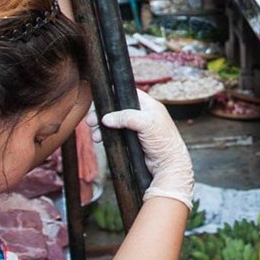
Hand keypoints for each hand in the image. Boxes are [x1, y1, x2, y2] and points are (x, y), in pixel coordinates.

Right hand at [93, 90, 193, 209]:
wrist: (168, 165)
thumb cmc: (165, 142)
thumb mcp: (146, 123)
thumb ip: (126, 117)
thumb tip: (106, 118)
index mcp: (148, 106)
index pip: (128, 93)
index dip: (115, 94)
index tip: (101, 99)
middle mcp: (141, 115)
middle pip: (117, 109)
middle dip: (103, 114)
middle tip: (92, 120)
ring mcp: (136, 129)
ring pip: (114, 123)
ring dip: (102, 127)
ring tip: (96, 134)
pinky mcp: (131, 141)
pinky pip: (115, 135)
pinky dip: (107, 136)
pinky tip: (101, 139)